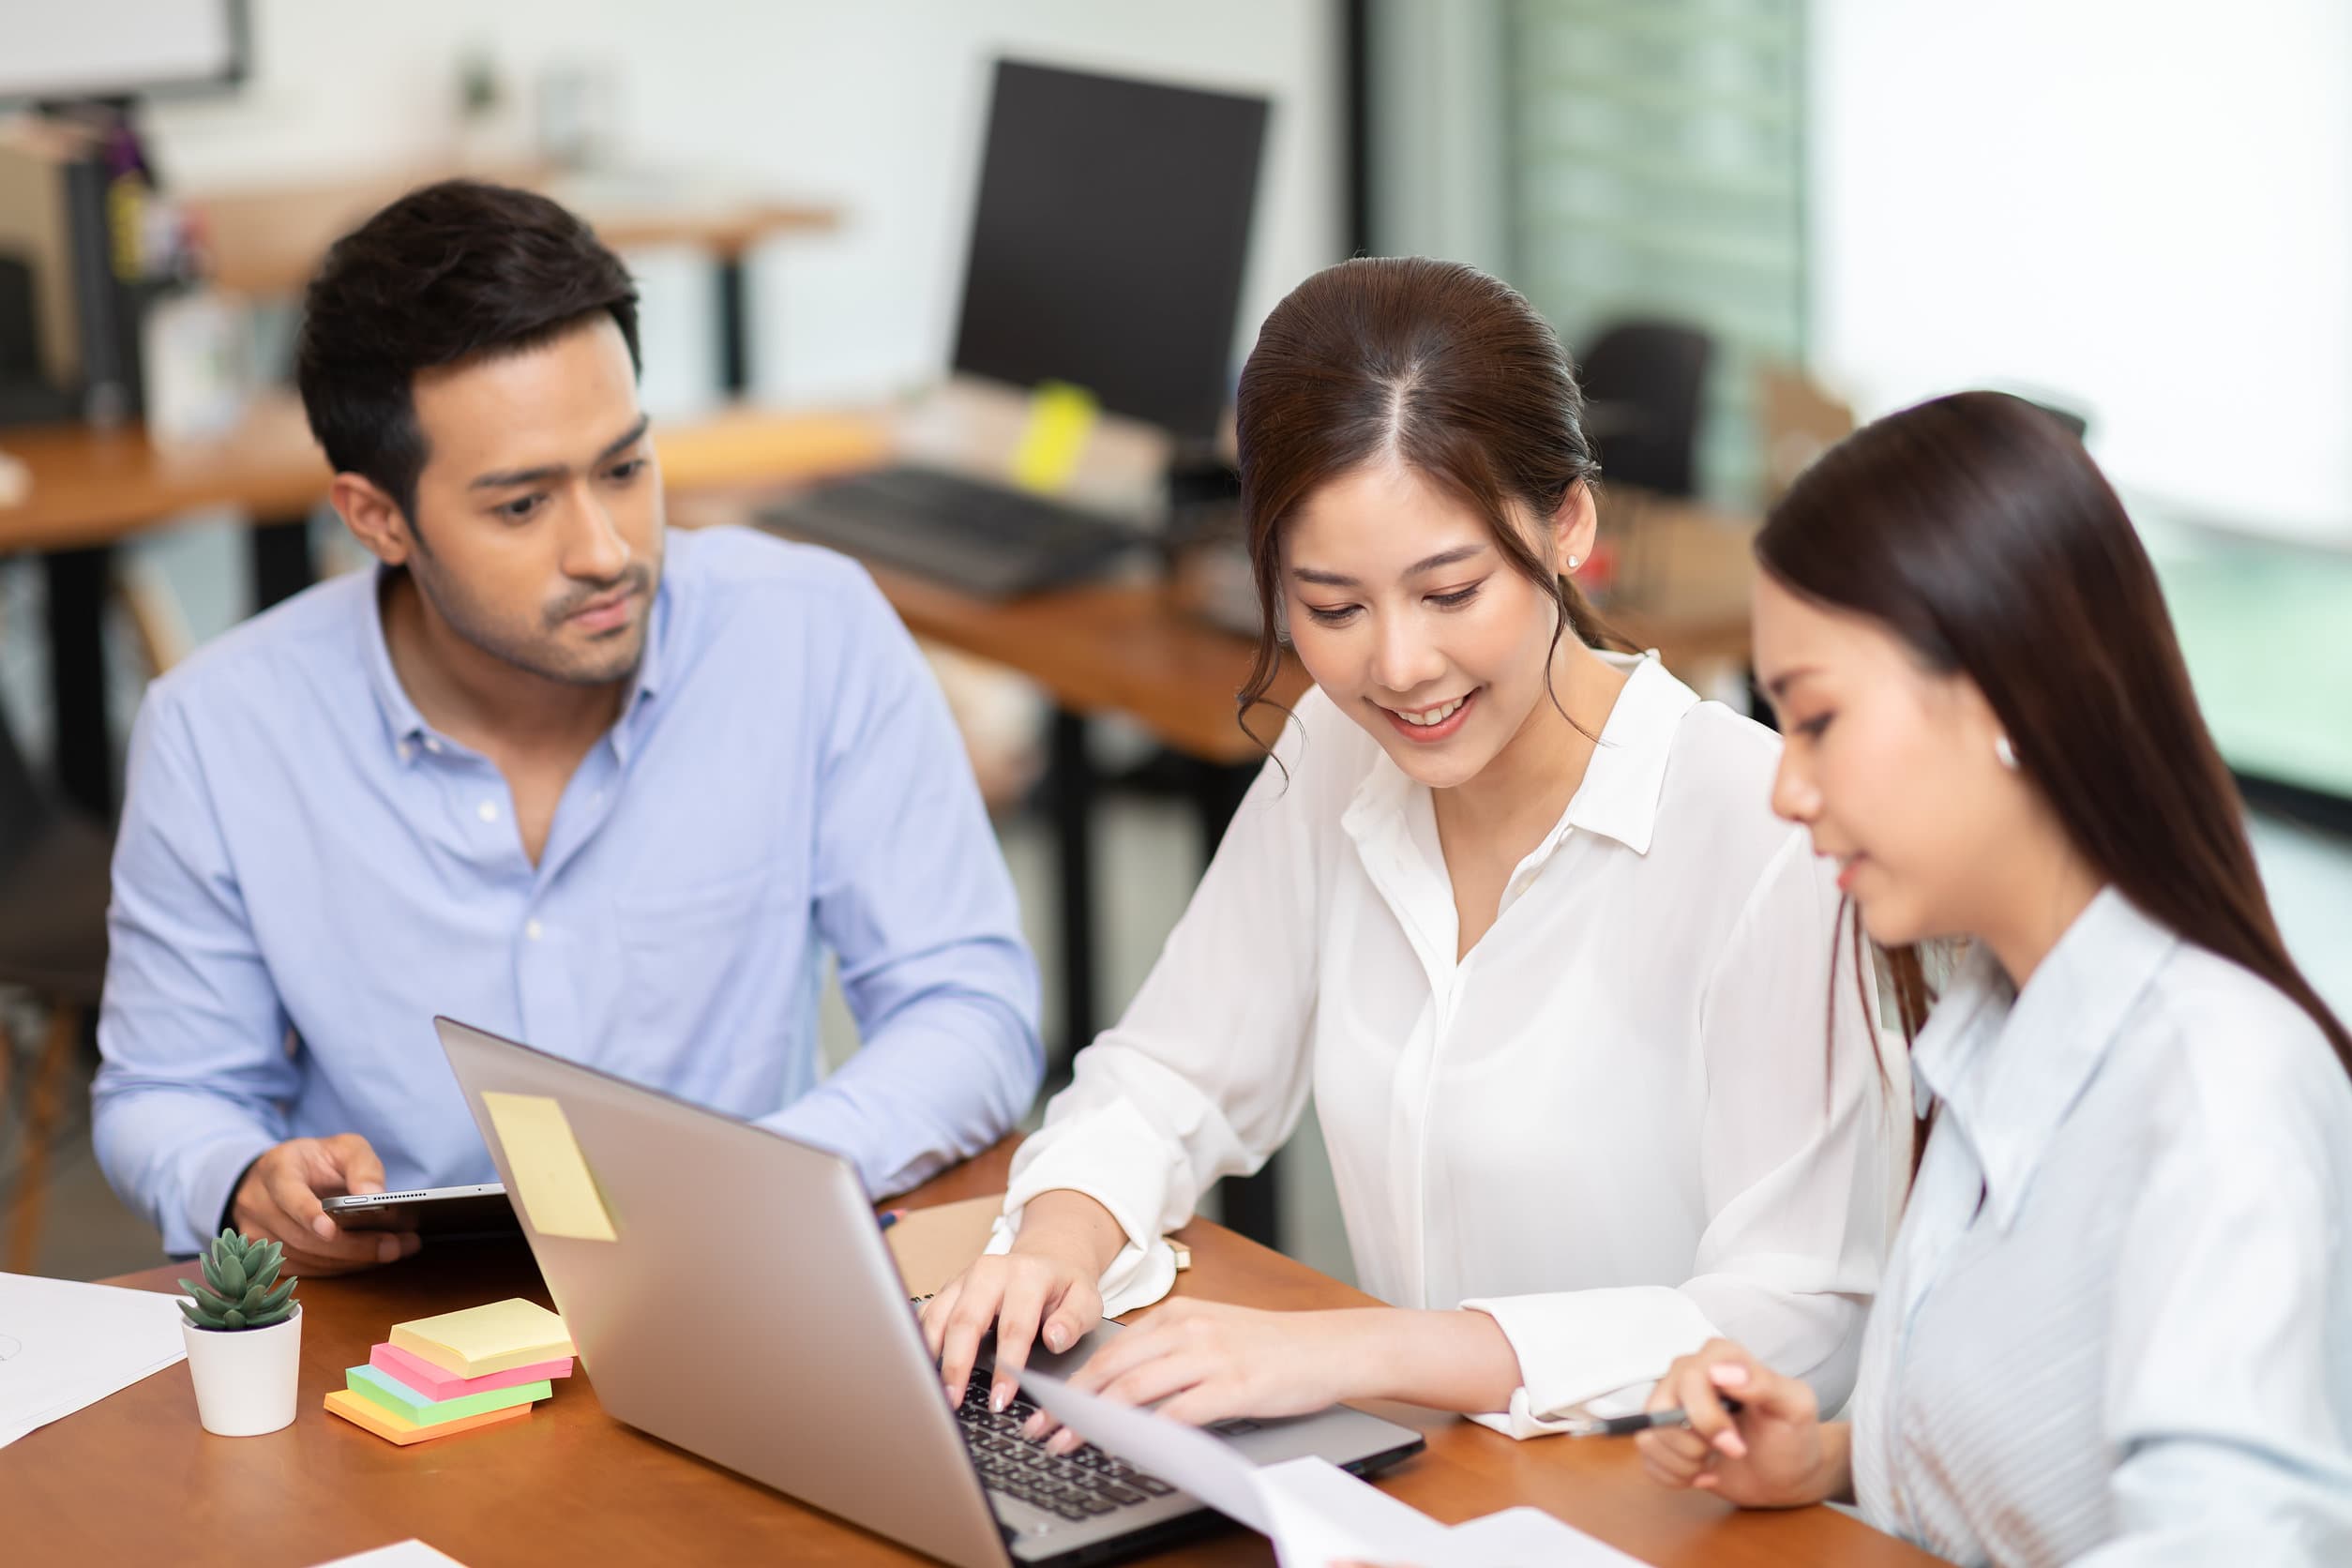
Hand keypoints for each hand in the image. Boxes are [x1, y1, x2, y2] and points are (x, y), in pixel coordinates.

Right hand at [228, 1134, 419, 1275]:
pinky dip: (338, 1268)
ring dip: (350, 1260)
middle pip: (301, 1235)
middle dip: (351, 1245)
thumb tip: (375, 1197)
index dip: (307, 1214)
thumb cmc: (316, 1160)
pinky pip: (302, 1270)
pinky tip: (368, 1260)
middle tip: (395, 1245)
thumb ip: (362, 1167)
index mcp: (276, 1169)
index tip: (331, 1229)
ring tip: (394, 1250)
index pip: (287, 1194)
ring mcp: (256, 1232)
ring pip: (304, 1257)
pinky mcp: (263, 1255)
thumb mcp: (344, 1148)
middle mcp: (258, 1203)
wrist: (282, 1175)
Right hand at [921, 1191, 1121, 1413]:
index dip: (1006, 1366)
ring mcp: (964, 1278)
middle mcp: (990, 1271)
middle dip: (957, 1364)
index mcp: (1027, 1275)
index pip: (1014, 1326)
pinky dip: (920, 1341)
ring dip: (932, 1355)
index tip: (1000, 1399)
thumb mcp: (1085, 1300)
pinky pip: (926, 1314)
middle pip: (965, 1319)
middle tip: (953, 1400)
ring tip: (933, 1391)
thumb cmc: (1065, 1287)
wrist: (1046, 1259)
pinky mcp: (948, 1288)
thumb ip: (1074, 1320)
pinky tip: (920, 1368)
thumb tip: (1054, 1339)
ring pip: (938, 1315)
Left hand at [1031, 1300, 1363, 1453]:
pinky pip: (1179, 1412)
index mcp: (1178, 1314)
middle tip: (1043, 1432)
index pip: (1111, 1350)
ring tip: (1071, 1443)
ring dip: (1096, 1421)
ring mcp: (1212, 1356)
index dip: (1073, 1382)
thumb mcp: (1213, 1332)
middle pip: (1113, 1369)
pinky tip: (1130, 1449)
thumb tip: (1121, 1385)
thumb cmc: (1273, 1346)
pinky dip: (1148, 1433)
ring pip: (1136, 1388)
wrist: (1330, 1346)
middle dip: (1071, 1404)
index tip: (1046, 1407)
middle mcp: (1189, 1329)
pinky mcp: (1235, 1385)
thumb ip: (1170, 1350)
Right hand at [1634, 1339, 1836, 1507]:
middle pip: (1659, 1408)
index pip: (1688, 1378)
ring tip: (1713, 1464)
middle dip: (1693, 1445)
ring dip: (1684, 1463)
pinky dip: (1675, 1476)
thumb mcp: (1795, 1408)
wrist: (1786, 1474)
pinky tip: (1703, 1474)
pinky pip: (1647, 1458)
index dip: (1706, 1419)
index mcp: (1719, 1357)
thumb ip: (1765, 1384)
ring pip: (1648, 1435)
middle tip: (1729, 1453)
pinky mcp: (1662, 1435)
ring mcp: (1670, 1405)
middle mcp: (1687, 1374)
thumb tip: (1721, 1372)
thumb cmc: (1792, 1436)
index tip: (1736, 1445)